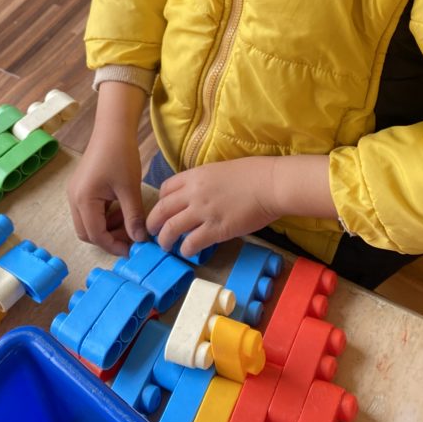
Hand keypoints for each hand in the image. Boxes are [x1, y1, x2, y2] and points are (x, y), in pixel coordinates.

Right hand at [67, 82, 150, 256]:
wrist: (113, 128)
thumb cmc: (121, 154)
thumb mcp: (130, 188)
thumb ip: (134, 217)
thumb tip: (140, 240)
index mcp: (83, 200)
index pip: (95, 235)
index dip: (114, 245)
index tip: (132, 250)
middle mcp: (74, 198)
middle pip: (87, 232)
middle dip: (108, 239)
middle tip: (130, 238)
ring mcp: (76, 192)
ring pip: (88, 222)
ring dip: (107, 227)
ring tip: (129, 223)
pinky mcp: (82, 187)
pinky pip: (90, 211)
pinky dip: (104, 216)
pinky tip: (122, 210)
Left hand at [146, 157, 281, 257]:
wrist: (270, 184)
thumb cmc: (253, 174)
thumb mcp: (220, 170)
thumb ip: (204, 182)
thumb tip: (199, 194)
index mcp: (195, 176)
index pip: (165, 189)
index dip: (160, 202)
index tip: (162, 210)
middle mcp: (193, 193)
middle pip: (161, 209)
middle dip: (153, 223)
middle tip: (152, 232)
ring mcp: (203, 212)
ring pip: (171, 228)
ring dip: (165, 240)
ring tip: (166, 246)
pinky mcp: (216, 229)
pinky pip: (191, 242)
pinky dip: (185, 249)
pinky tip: (187, 252)